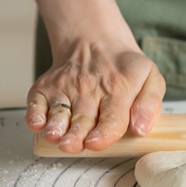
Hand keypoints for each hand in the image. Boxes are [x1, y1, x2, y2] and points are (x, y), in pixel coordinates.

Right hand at [24, 34, 165, 152]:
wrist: (96, 41)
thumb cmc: (126, 69)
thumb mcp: (151, 80)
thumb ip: (149, 105)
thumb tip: (141, 129)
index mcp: (119, 90)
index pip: (112, 116)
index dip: (104, 132)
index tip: (96, 143)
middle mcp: (91, 89)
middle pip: (83, 119)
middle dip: (76, 134)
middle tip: (72, 145)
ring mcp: (67, 87)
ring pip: (59, 112)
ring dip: (55, 125)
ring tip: (54, 136)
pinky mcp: (47, 87)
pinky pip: (37, 103)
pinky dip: (34, 113)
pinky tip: (37, 123)